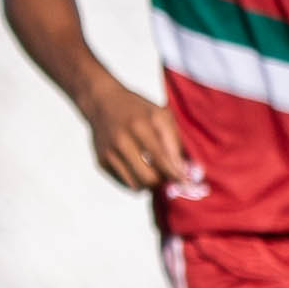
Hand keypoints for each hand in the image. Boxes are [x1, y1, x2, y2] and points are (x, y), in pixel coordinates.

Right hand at [80, 81, 197, 192]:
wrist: (102, 102)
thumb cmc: (138, 110)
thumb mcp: (160, 115)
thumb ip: (174, 141)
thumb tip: (186, 170)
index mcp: (142, 125)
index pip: (162, 158)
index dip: (176, 175)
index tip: (187, 183)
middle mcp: (124, 139)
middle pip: (149, 177)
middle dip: (163, 182)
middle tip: (169, 178)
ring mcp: (110, 152)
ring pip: (137, 185)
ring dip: (150, 184)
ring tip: (154, 173)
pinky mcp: (102, 161)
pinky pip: (125, 183)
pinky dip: (137, 182)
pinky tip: (139, 169)